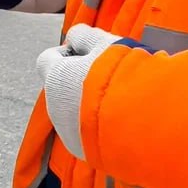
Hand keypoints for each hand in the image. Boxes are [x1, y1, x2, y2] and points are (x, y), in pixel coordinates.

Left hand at [36, 24, 119, 160]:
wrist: (140, 124)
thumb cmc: (121, 76)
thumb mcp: (104, 44)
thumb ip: (84, 35)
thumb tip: (74, 36)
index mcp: (55, 78)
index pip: (47, 59)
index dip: (65, 54)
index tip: (85, 54)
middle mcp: (54, 106)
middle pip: (61, 88)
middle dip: (80, 82)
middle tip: (110, 79)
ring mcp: (67, 132)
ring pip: (73, 113)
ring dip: (89, 107)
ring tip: (121, 103)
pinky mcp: (83, 152)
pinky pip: (86, 135)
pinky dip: (98, 128)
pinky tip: (121, 124)